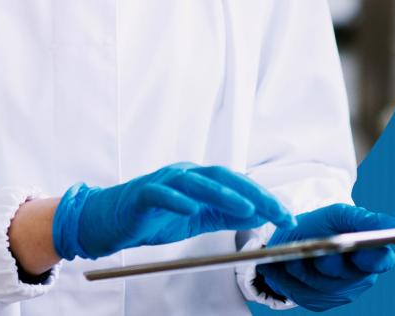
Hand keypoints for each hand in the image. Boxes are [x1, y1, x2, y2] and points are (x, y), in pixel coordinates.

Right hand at [52, 163, 295, 260]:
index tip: (286, 217)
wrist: (108, 221)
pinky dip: (177, 200)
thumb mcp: (196, 219)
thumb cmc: (154, 218)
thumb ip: (224, 216)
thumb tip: (257, 216)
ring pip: (197, 181)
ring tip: (247, 207)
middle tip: (277, 212)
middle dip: (254, 194)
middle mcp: (186, 173)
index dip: (264, 198)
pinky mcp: (143, 193)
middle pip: (224, 176)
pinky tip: (190, 210)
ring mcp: (165, 180)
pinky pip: (162, 193)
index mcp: (201, 179)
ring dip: (224, 194)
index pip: (237, 184)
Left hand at [256, 203, 394, 311]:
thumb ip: (363, 219)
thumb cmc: (322, 224)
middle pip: (344, 274)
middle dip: (328, 260)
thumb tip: (394, 224)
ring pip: (320, 284)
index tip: (359, 248)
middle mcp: (358, 279)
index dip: (372, 257)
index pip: (382, 260)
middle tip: (316, 251)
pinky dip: (291, 278)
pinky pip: (303, 293)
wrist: (296, 237)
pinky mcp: (318, 303)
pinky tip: (285, 266)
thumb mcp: (339, 215)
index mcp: (370, 255)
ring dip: (304, 267)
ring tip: (293, 256)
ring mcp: (338, 294)